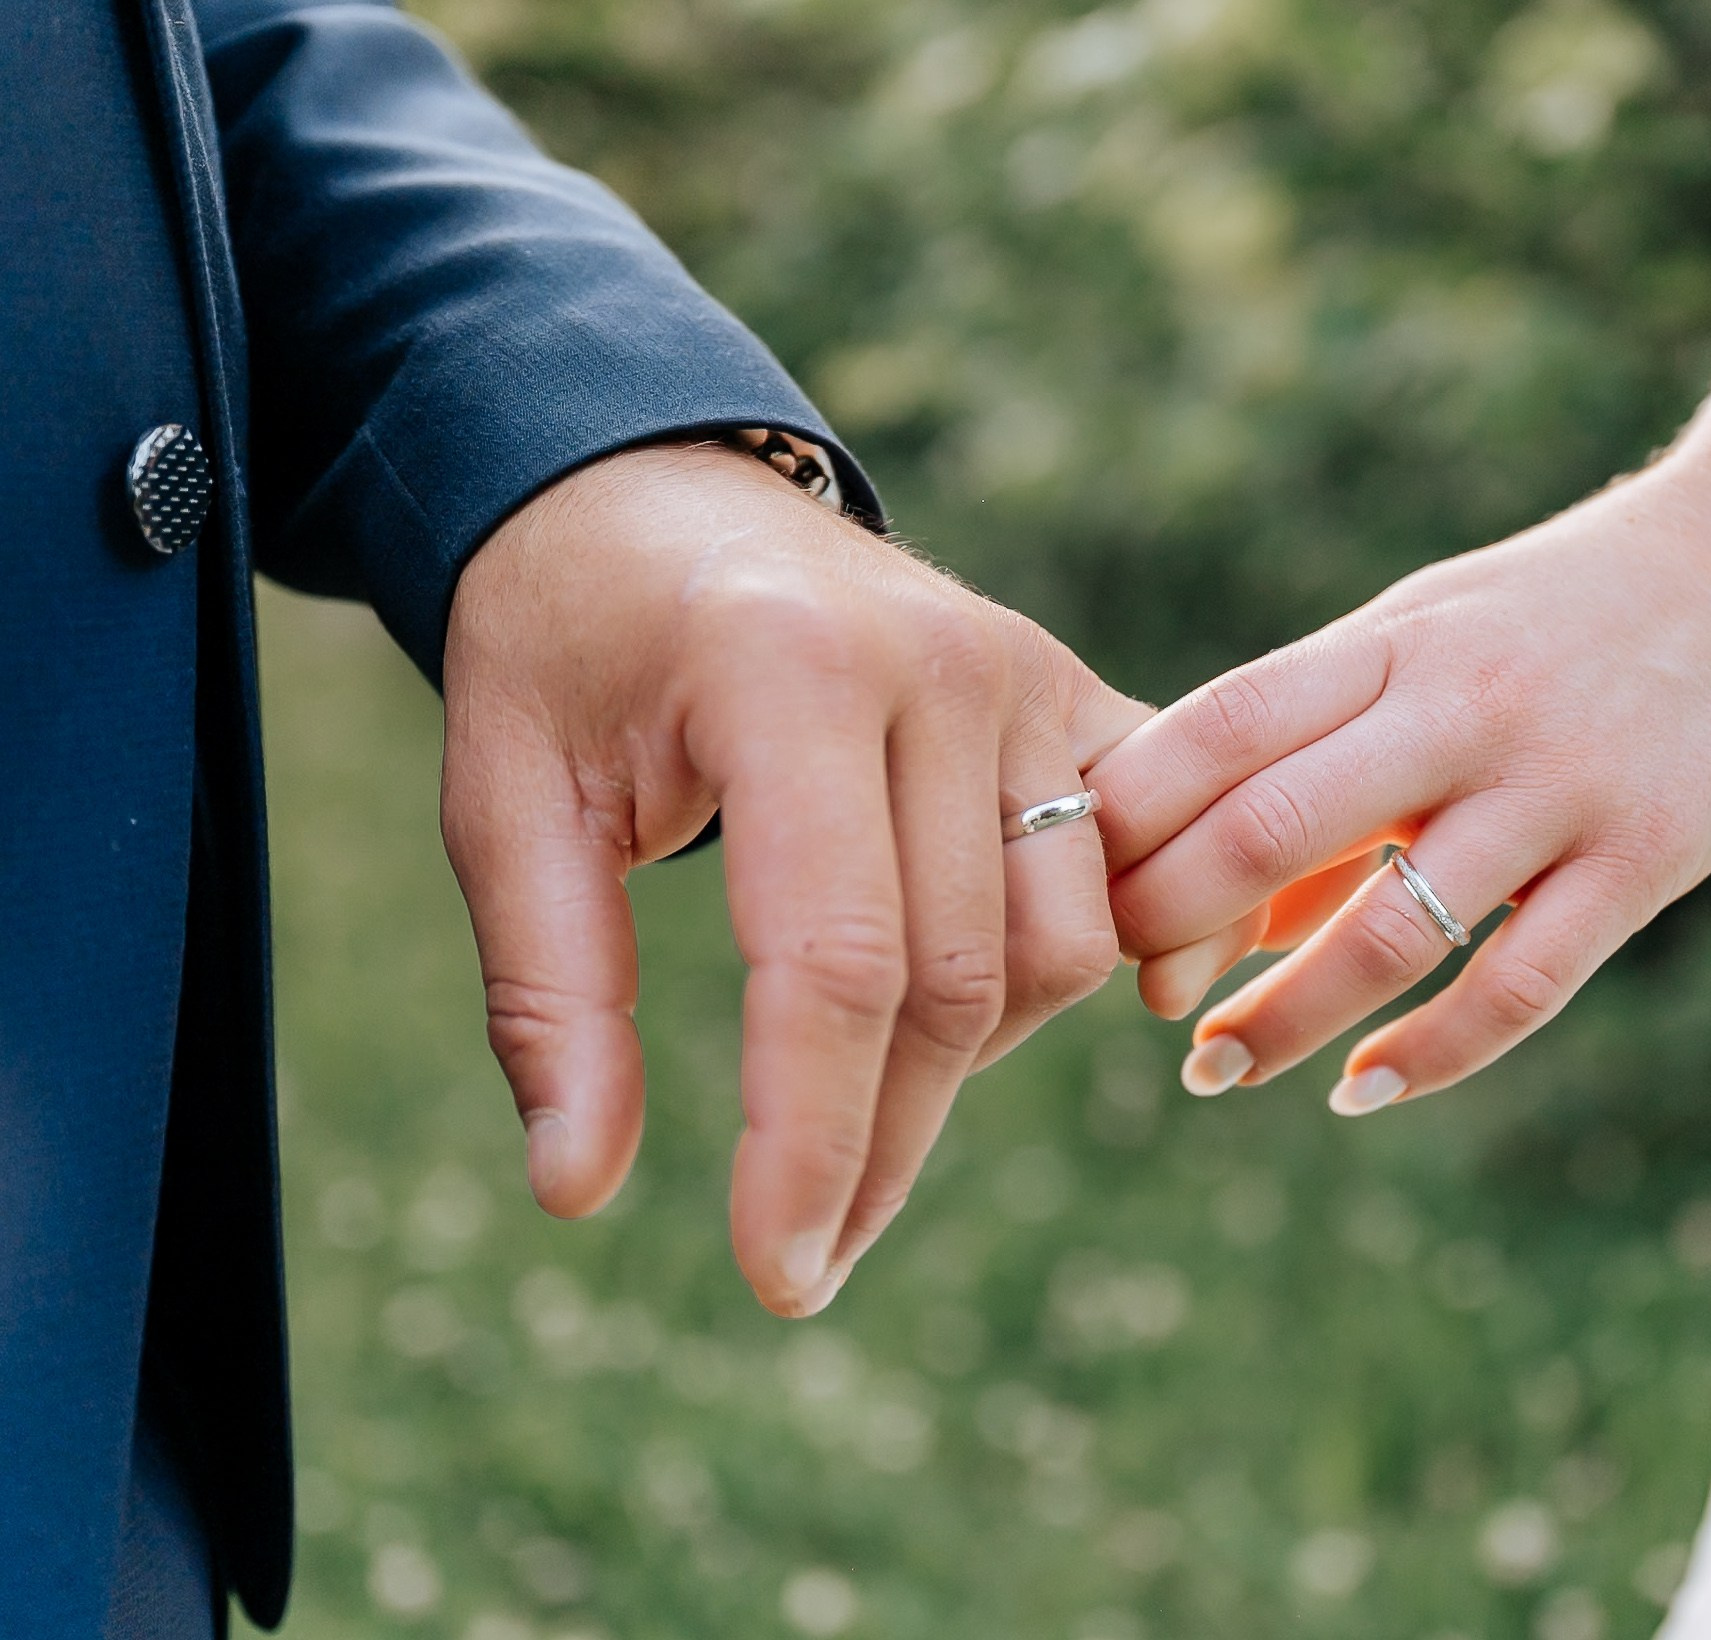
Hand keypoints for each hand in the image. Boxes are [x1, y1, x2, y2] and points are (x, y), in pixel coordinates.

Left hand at [441, 443, 1144, 1314]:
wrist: (659, 491)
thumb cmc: (565, 648)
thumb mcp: (504, 800)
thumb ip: (549, 992)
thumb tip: (578, 1191)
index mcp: (783, 673)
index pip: (833, 959)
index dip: (811, 1142)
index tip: (779, 1276)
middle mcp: (939, 665)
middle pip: (957, 979)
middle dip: (883, 1145)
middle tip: (810, 1259)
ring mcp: (1025, 673)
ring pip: (1061, 946)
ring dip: (973, 1063)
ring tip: (859, 1100)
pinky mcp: (1074, 692)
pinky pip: (1127, 873)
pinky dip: (1094, 967)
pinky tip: (1020, 1032)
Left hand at [1091, 451, 1710, 1112]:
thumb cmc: (1579, 601)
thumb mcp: (1438, 635)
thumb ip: (1333, 747)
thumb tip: (1226, 910)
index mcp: (1394, 638)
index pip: (1219, 728)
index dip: (1127, 819)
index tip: (1071, 887)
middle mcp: (1464, 707)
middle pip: (1270, 829)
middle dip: (1171, 925)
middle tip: (1128, 996)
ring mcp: (1559, 785)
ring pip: (1389, 932)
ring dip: (1284, 1019)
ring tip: (1216, 1070)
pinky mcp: (1649, 857)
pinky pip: (1520, 984)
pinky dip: (1431, 1053)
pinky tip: (1365, 1089)